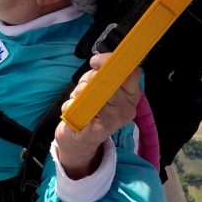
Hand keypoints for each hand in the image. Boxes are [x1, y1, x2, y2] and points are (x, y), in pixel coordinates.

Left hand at [57, 53, 140, 178]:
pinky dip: (69, 106)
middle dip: (88, 79)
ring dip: (77, 92)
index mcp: (131, 95)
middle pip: (105, 79)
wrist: (81, 140)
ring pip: (89, 92)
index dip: (110, 62)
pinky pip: (77, 106)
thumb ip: (103, 75)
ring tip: (80, 101)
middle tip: (84, 87)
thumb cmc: (92, 108)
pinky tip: (74, 112)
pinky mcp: (98, 130)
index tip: (94, 62)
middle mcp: (127, 108)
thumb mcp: (102, 88)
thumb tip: (97, 61)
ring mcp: (114, 120)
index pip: (131, 72)